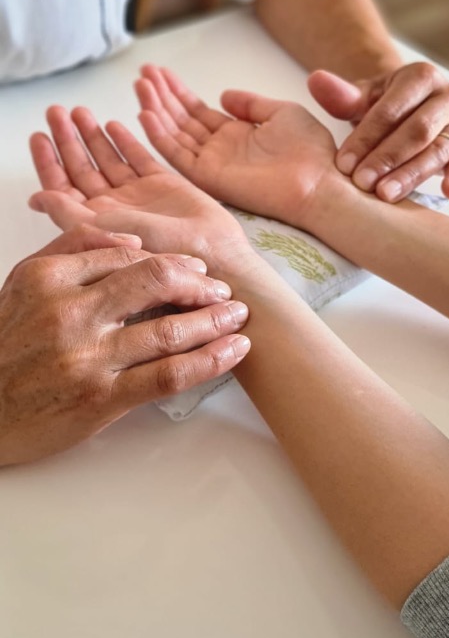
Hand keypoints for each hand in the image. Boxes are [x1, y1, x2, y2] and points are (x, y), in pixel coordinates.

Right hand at [0, 241, 249, 465]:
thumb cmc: (6, 349)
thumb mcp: (24, 284)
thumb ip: (73, 250)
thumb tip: (131, 240)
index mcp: (49, 278)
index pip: (126, 255)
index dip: (170, 260)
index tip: (193, 268)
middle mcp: (70, 313)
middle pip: (154, 280)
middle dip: (200, 282)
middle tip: (221, 289)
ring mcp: (88, 357)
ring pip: (169, 328)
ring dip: (214, 320)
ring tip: (237, 316)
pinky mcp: (102, 398)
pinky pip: (168, 374)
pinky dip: (209, 361)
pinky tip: (231, 351)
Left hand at [29, 103, 253, 272]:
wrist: (207, 252)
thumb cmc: (157, 250)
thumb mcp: (104, 231)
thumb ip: (68, 213)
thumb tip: (34, 198)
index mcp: (94, 221)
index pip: (63, 187)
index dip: (49, 161)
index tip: (38, 135)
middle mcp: (113, 207)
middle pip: (82, 167)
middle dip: (68, 139)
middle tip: (55, 112)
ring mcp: (137, 195)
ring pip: (108, 159)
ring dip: (93, 136)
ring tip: (80, 112)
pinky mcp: (162, 184)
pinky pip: (139, 158)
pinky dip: (126, 141)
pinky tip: (113, 125)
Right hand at [134, 65, 337, 225]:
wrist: (318, 181)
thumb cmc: (309, 150)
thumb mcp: (281, 113)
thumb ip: (250, 104)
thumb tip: (223, 95)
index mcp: (236, 134)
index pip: (198, 111)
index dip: (178, 91)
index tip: (159, 72)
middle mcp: (219, 149)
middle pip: (180, 119)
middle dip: (161, 95)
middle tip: (142, 73)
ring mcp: (212, 163)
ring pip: (174, 133)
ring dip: (155, 109)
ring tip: (139, 85)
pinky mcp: (208, 177)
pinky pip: (176, 155)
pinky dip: (159, 135)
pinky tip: (145, 113)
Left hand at [308, 63, 448, 201]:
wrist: (418, 109)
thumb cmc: (388, 107)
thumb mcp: (366, 98)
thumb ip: (342, 95)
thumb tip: (315, 81)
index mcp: (419, 77)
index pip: (391, 109)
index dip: (366, 137)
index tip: (343, 164)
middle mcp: (447, 96)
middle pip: (418, 130)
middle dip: (388, 158)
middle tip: (362, 183)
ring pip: (440, 149)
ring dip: (413, 174)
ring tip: (386, 194)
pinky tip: (447, 192)